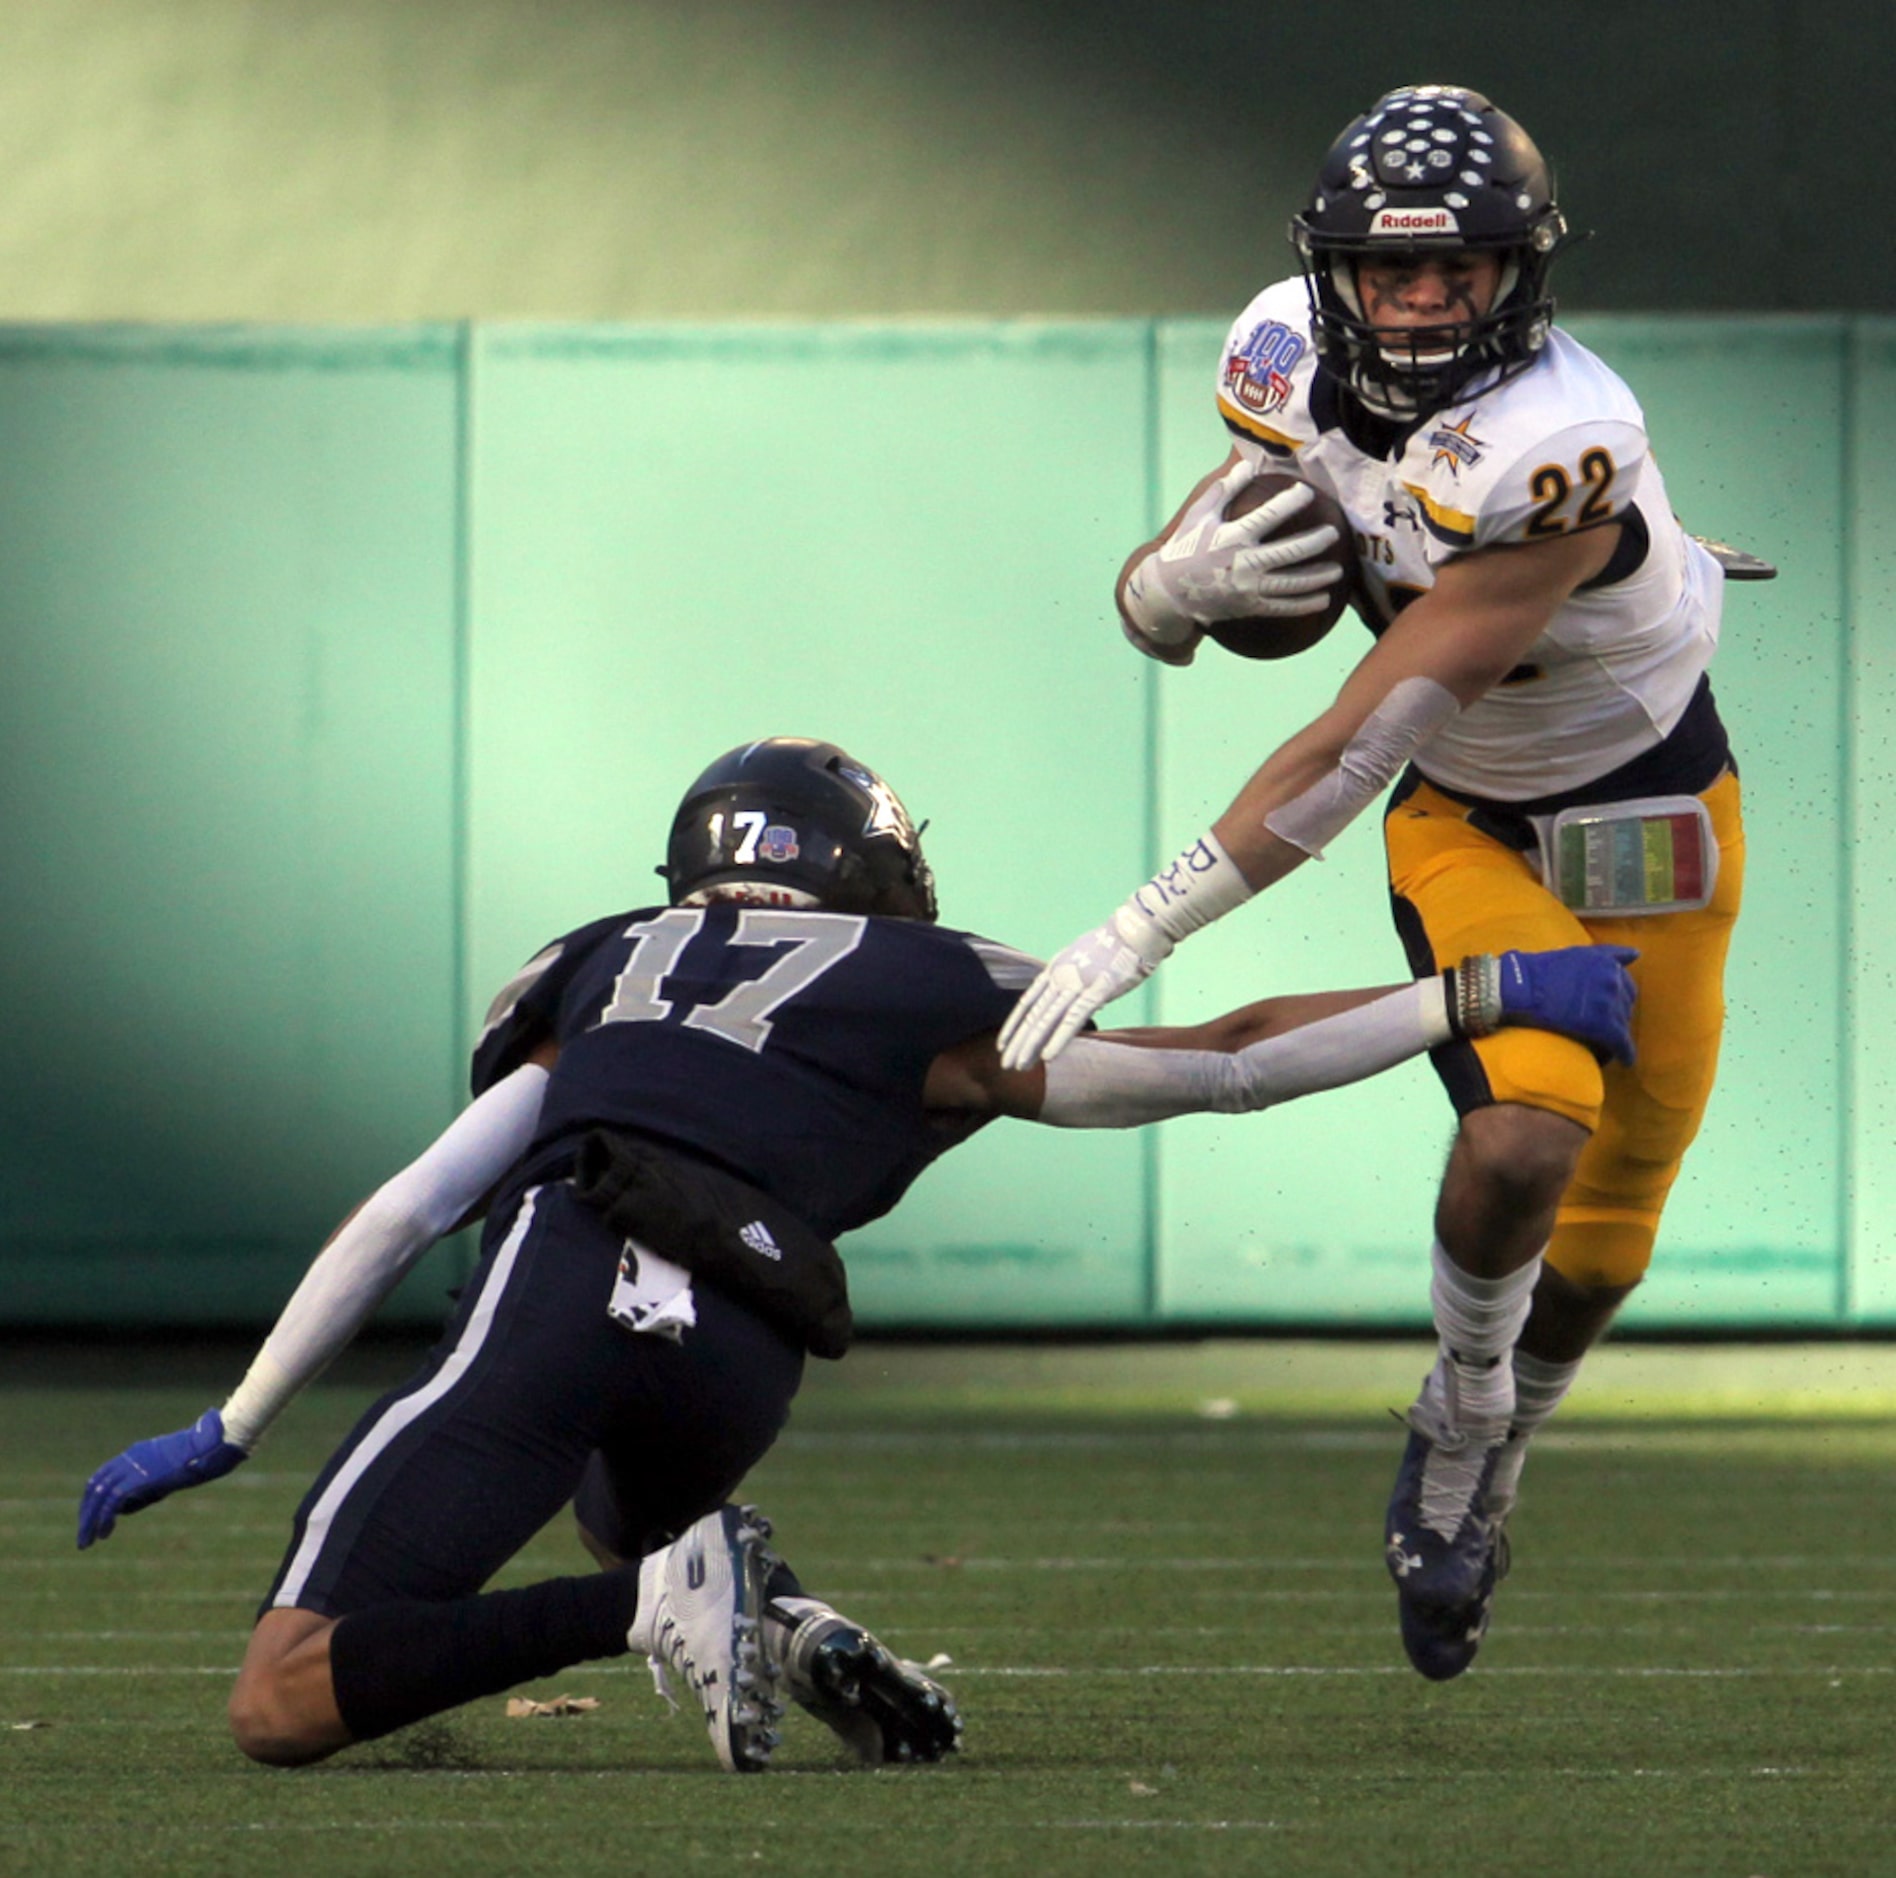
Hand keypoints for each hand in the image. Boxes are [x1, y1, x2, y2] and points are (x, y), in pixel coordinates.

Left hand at [77, 1409, 248, 1548]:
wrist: (210, 1446)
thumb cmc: (199, 1457)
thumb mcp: (168, 1473)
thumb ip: (145, 1488)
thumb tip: (123, 1509)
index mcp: (135, 1453)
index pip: (103, 1475)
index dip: (93, 1498)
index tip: (91, 1517)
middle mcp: (129, 1458)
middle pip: (95, 1485)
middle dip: (86, 1512)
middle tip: (83, 1535)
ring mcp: (132, 1467)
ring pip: (99, 1495)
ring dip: (89, 1520)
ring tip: (86, 1541)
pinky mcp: (138, 1478)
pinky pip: (112, 1502)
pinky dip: (104, 1519)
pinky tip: (103, 1534)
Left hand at [998, 906, 1171, 1070]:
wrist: (1134, 929)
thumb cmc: (1113, 945)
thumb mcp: (1083, 959)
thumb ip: (1073, 981)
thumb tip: (1076, 1003)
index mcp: (1055, 970)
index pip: (1028, 1002)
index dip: (1013, 1025)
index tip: (1003, 1044)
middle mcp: (1061, 977)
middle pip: (1034, 1015)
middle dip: (1018, 1042)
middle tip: (1006, 1065)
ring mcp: (1077, 983)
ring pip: (1047, 1020)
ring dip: (1032, 1045)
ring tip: (1020, 1065)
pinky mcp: (1099, 990)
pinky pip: (1075, 1018)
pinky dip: (1059, 1038)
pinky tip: (1048, 1056)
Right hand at [1123, 460, 1343, 637]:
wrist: (1170, 592)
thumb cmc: (1187, 548)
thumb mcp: (1199, 515)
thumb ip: (1224, 490)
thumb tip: (1248, 464)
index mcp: (1232, 537)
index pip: (1268, 516)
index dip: (1290, 502)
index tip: (1306, 492)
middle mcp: (1243, 563)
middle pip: (1288, 552)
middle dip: (1314, 542)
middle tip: (1333, 533)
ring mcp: (1248, 588)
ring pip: (1290, 583)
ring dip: (1316, 577)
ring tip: (1337, 570)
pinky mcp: (1249, 607)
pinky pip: (1282, 608)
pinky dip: (1304, 605)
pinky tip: (1323, 600)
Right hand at [1497, 944, 1638, 1064]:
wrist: (1519, 988)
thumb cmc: (1540, 970)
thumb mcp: (1577, 953)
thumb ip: (1608, 953)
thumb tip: (1636, 954)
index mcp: (1607, 963)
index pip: (1625, 986)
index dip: (1616, 999)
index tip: (1607, 1008)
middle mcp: (1612, 980)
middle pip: (1626, 1005)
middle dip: (1616, 1015)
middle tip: (1600, 1024)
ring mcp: (1609, 1002)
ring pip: (1623, 1023)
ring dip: (1616, 1033)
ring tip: (1604, 1041)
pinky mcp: (1603, 1025)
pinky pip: (1621, 1042)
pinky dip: (1625, 1052)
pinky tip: (1625, 1059)